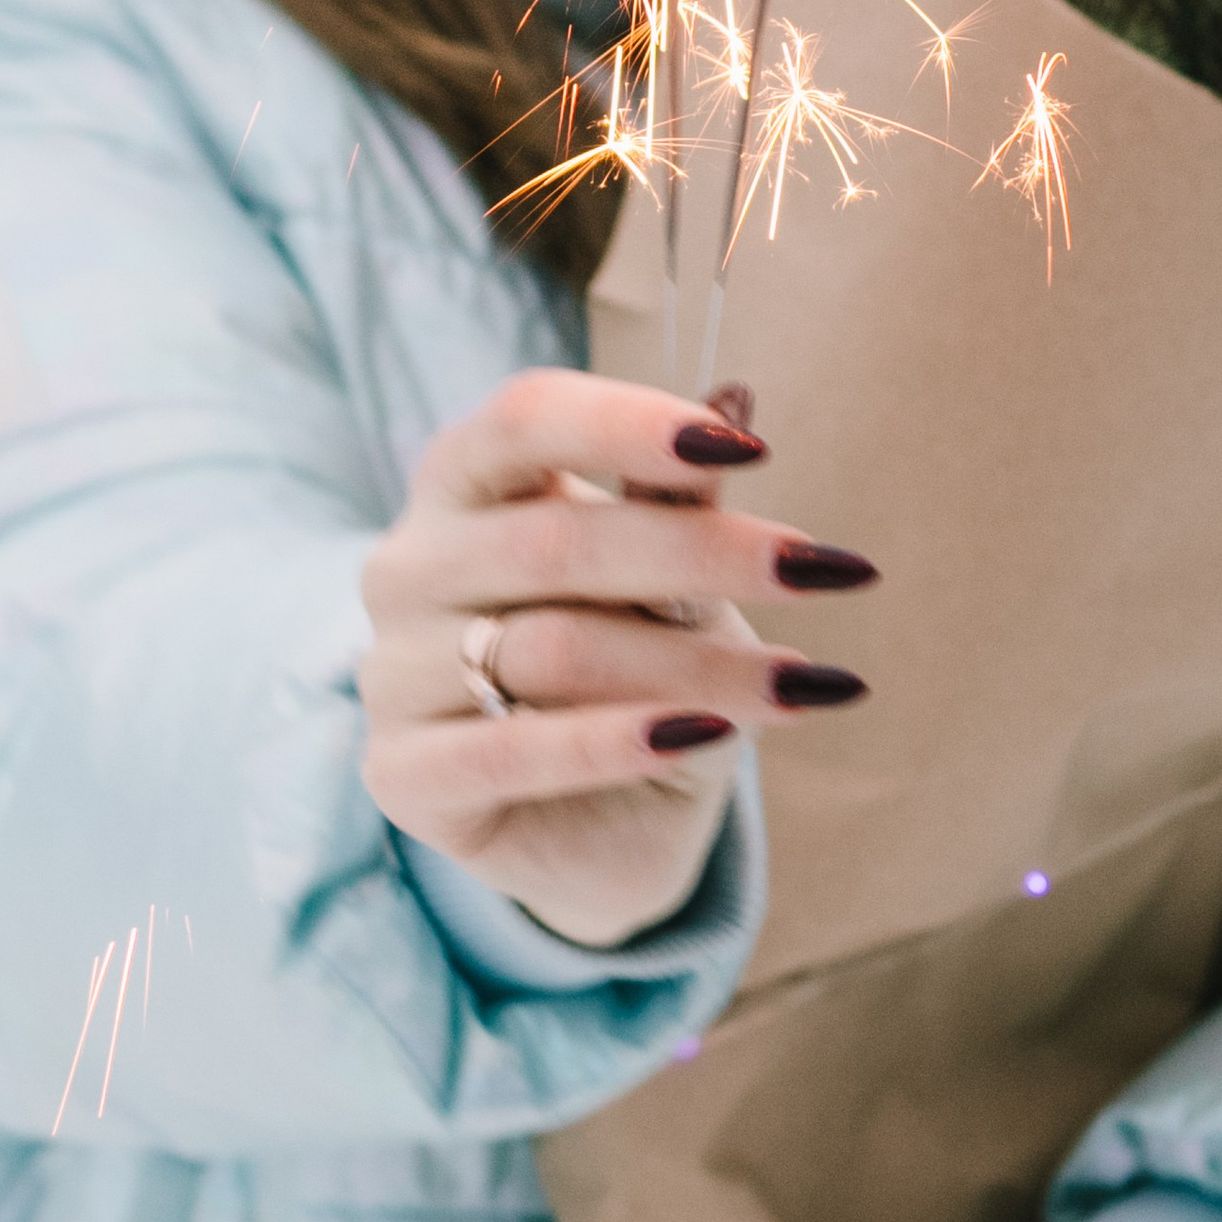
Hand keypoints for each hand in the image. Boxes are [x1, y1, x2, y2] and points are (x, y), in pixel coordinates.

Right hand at [358, 369, 874, 947]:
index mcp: (461, 480)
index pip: (527, 418)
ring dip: (698, 665)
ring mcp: (392, 672)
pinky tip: (709, 738)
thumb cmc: (636, 666)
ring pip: (552, 649)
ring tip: (803, 683)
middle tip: (829, 571)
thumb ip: (676, 505)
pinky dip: (618, 743)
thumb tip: (737, 400)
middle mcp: (409, 564)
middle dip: (705, 554)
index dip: (633, 423)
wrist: (600, 820)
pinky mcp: (401, 776)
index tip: (753, 448)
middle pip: (555, 539)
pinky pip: (512, 752)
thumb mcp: (667, 580)